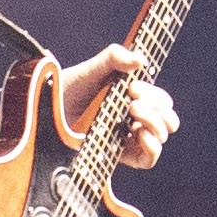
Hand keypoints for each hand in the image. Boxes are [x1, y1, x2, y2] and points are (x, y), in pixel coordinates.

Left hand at [44, 54, 181, 167]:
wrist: (47, 110)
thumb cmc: (68, 90)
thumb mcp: (91, 69)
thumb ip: (113, 58)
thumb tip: (140, 60)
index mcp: (135, 100)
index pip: (162, 100)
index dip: (153, 93)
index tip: (132, 86)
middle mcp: (136, 120)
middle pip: (169, 118)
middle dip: (157, 107)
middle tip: (132, 101)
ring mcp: (129, 139)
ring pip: (163, 135)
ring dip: (154, 121)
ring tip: (131, 111)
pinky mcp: (120, 157)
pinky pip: (149, 159)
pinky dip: (152, 146)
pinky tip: (138, 132)